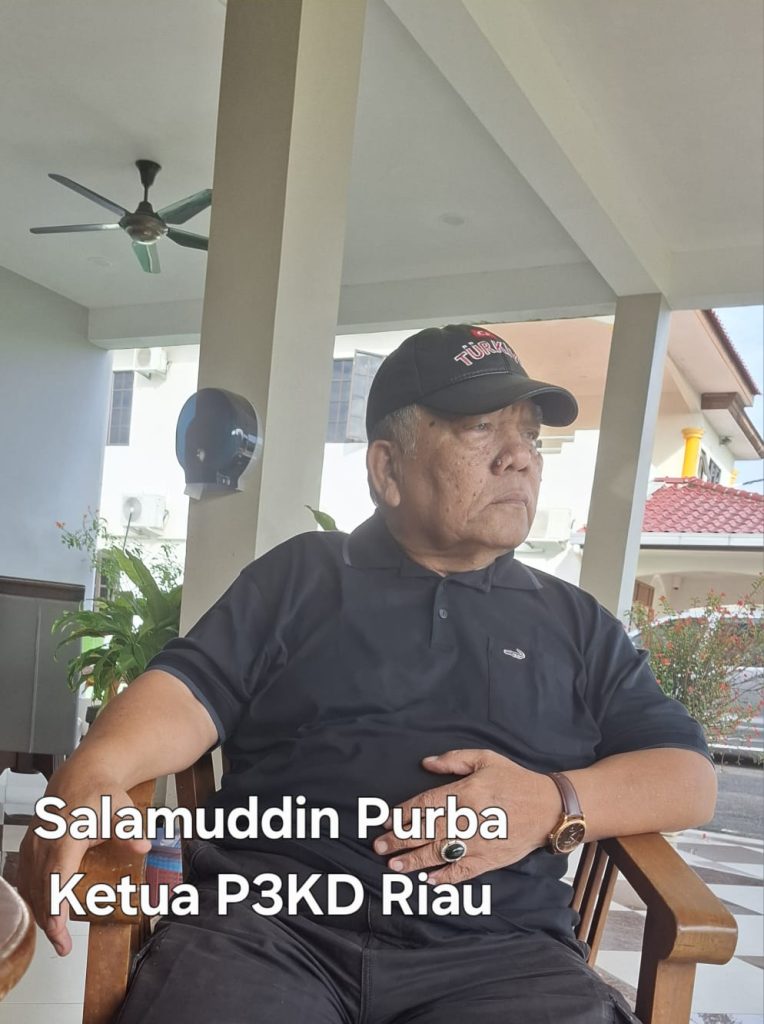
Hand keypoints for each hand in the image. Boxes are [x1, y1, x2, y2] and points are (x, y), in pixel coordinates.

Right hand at [17, 769, 150, 956]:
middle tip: (63, 947)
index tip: (58, 929)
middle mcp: (44, 843)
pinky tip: (43, 913)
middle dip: (50, 921)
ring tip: (57, 937)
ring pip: (30, 887)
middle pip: (41, 889)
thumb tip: (143, 847)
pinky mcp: (29, 848)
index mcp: (65, 836)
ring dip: (41, 913)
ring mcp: (33, 845)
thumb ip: (129, 831)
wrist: (80, 777)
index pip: (57, 876)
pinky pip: (25, 879)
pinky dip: (33, 898)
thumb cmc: (101, 795)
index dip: (55, 904)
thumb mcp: (121, 809)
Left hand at [372, 748, 560, 884]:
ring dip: (415, 860)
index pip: (428, 804)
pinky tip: (428, 880)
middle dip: (401, 839)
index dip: (405, 813)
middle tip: (380, 846)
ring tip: (394, 865)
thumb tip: (426, 762)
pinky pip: (464, 872)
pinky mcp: (491, 860)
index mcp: (467, 791)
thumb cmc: (515, 780)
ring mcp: (480, 842)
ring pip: (441, 853)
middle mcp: (470, 818)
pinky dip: (446, 878)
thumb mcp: (485, 759)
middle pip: (429, 830)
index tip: (388, 821)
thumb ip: (453, 759)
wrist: (549, 808)